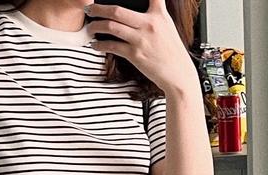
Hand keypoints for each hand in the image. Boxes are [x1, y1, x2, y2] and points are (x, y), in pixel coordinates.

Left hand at [85, 0, 199, 95]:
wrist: (178, 73)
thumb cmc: (171, 51)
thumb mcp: (167, 26)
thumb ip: (155, 13)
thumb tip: (136, 11)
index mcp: (158, 14)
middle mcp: (149, 24)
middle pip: (117, 10)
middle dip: (99, 8)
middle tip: (90, 9)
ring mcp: (141, 39)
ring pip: (111, 27)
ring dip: (96, 26)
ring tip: (90, 27)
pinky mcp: (135, 55)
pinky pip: (113, 47)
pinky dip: (101, 45)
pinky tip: (96, 45)